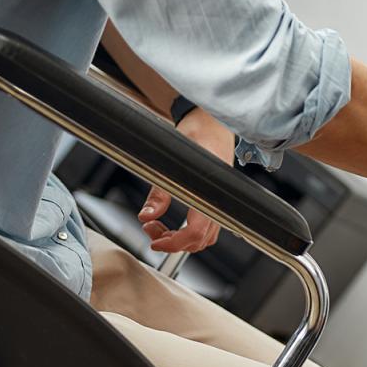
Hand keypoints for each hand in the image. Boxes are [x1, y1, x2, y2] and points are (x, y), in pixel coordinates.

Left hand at [140, 108, 234, 252]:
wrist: (211, 123)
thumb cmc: (197, 136)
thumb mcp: (169, 163)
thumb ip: (158, 193)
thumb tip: (146, 215)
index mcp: (209, 193)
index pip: (195, 232)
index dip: (173, 243)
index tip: (155, 242)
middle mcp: (219, 202)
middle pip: (199, 241)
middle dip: (172, 242)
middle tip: (151, 228)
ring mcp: (220, 204)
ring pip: (204, 238)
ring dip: (181, 240)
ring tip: (160, 226)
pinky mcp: (217, 202)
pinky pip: (208, 229)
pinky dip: (190, 233)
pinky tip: (174, 224)